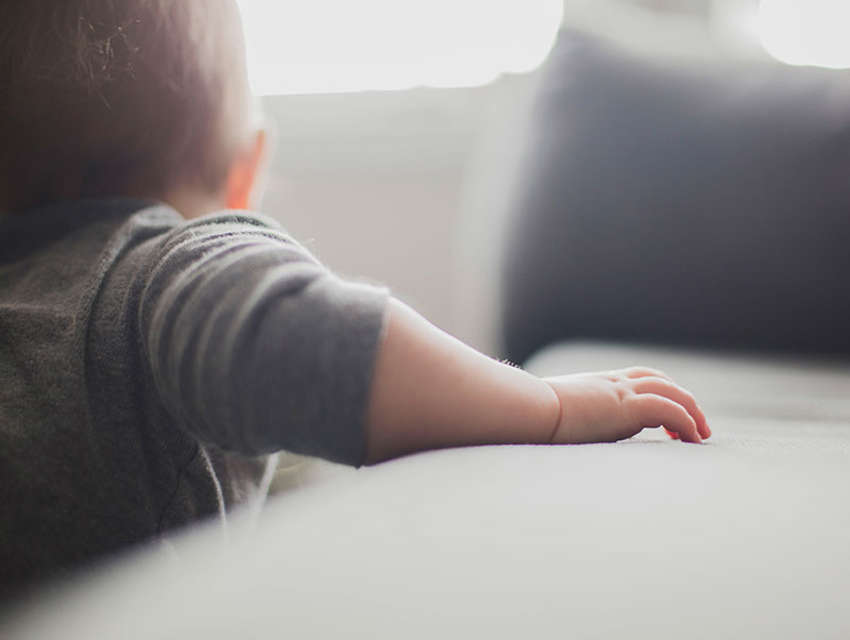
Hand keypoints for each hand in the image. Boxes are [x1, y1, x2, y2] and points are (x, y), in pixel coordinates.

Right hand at [543, 367, 710, 443]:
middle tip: (696, 426)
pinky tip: (691, 438)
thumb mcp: (549, 415)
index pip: (636, 378)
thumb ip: (561, 420)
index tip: (667, 418)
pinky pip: (668, 409)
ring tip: (701, 436)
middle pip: (659, 380)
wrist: (525, 410)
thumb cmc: (529, 416)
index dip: (657, 391)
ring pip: (671, 392)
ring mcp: (619, 393)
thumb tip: (547, 435)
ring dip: (692, 412)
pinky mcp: (625, 408)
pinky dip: (685, 422)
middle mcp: (611, 384)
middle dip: (682, 400)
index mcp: (596, 385)